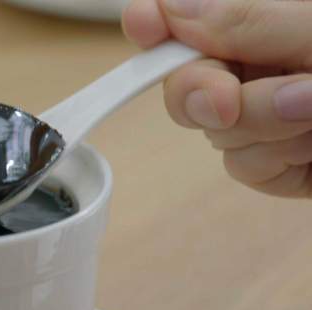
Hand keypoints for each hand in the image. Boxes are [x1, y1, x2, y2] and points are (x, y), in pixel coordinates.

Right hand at [123, 0, 311, 196]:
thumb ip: (250, 20)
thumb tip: (172, 6)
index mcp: (269, 20)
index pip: (192, 15)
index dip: (157, 21)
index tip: (143, 23)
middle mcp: (261, 65)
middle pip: (184, 77)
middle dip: (200, 89)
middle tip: (226, 101)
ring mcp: (263, 115)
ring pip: (213, 127)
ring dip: (260, 125)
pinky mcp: (274, 162)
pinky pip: (240, 164)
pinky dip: (273, 160)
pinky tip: (311, 151)